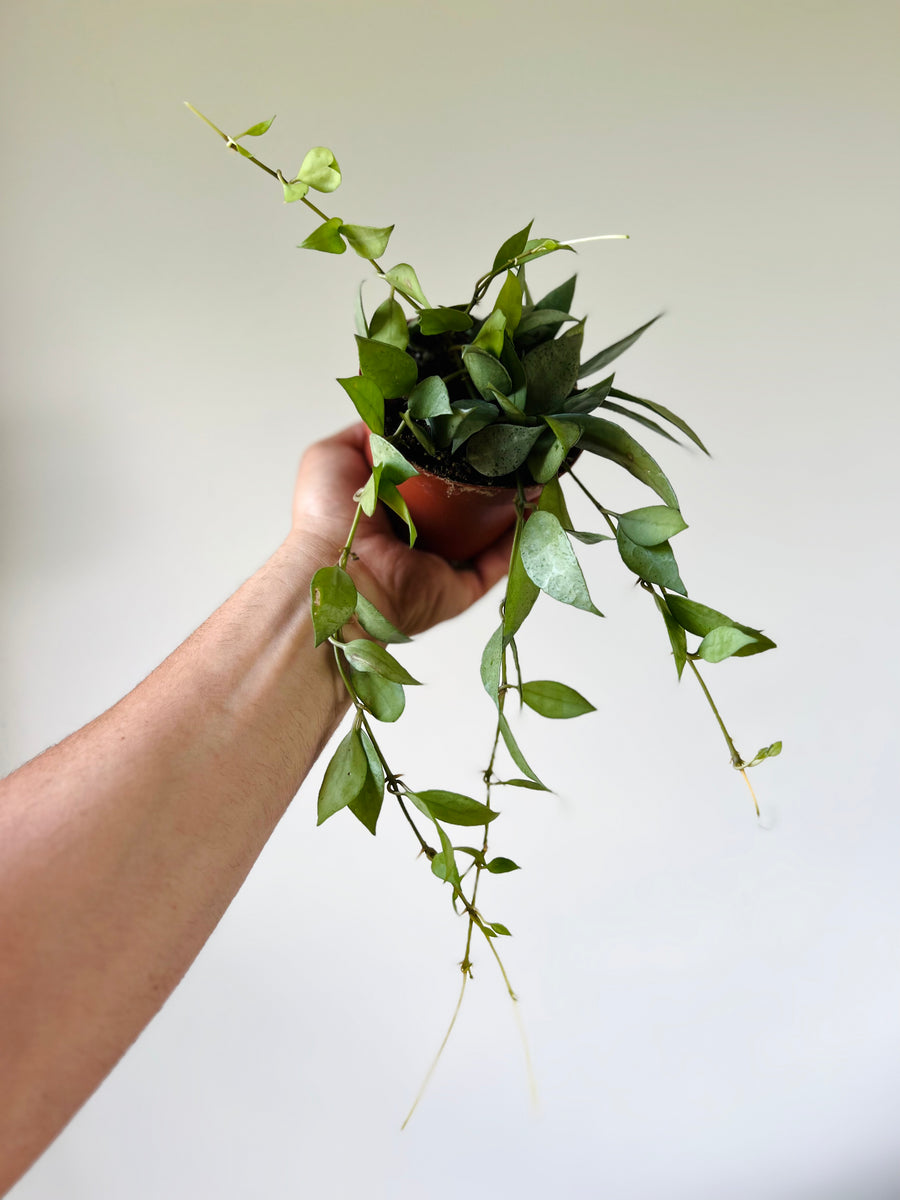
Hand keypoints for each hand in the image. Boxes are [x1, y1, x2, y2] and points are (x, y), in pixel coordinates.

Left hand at [290, 424, 513, 633]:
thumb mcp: (333, 456)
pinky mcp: (461, 587)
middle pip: (467, 501)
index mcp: (393, 505)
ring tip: (537, 471)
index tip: (484, 426)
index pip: (434, 474)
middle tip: (518, 447)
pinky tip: (534, 507)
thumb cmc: (327, 517)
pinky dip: (520, 539)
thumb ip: (365, 434)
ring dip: (514, 503)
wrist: (339, 571)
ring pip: (490, 531)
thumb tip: (394, 415)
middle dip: (494, 476)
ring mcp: (443, 562)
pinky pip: (499, 563)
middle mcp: (419, 534)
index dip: (459, 451)